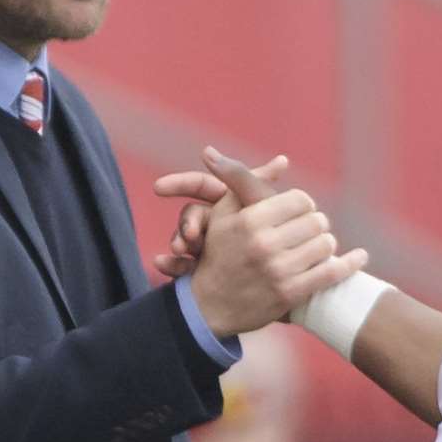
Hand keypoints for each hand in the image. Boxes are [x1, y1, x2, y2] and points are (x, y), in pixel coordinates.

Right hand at [152, 154, 287, 278]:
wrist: (272, 282)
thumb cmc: (275, 236)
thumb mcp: (265, 210)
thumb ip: (267, 187)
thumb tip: (283, 159)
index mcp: (226, 201)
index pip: (199, 185)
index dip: (179, 184)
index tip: (159, 188)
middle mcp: (212, 220)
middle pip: (189, 215)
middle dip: (185, 223)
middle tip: (189, 234)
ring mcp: (205, 246)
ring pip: (183, 240)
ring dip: (178, 243)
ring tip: (179, 252)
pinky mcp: (202, 270)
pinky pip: (182, 266)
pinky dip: (172, 265)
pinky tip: (164, 266)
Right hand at [186, 148, 365, 337]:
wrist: (208, 307)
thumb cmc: (219, 253)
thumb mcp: (224, 213)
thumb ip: (250, 181)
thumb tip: (282, 158)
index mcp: (249, 220)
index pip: (300, 199)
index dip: (303, 205)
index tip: (298, 213)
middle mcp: (263, 244)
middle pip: (317, 221)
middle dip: (315, 225)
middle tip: (308, 232)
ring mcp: (278, 271)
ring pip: (326, 245)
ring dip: (324, 245)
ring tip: (315, 248)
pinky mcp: (290, 294)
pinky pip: (331, 273)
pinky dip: (350, 263)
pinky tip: (360, 256)